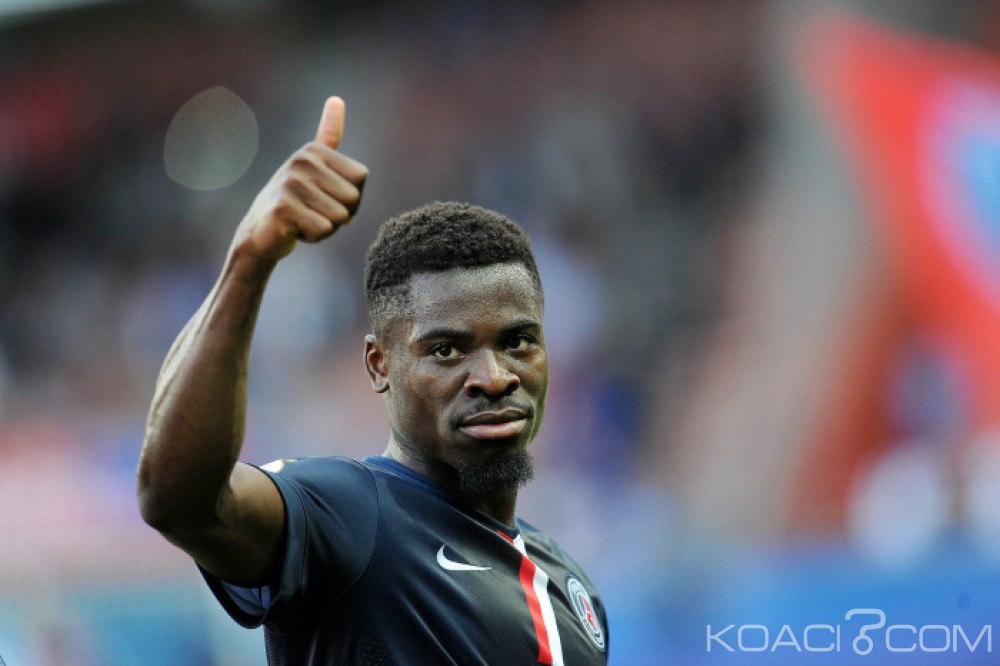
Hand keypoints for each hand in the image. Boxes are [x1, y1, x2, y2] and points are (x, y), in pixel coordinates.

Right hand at [233, 96, 367, 262]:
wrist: (259, 233)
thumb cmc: (297, 203)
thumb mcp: (316, 168)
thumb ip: (328, 136)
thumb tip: (337, 99)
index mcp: (314, 150)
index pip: (361, 177)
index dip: (352, 197)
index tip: (327, 197)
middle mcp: (301, 161)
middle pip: (353, 198)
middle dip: (340, 214)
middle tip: (313, 212)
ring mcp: (291, 183)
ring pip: (340, 217)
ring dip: (327, 227)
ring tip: (303, 220)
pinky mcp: (283, 208)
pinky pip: (324, 229)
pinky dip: (314, 237)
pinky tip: (295, 230)